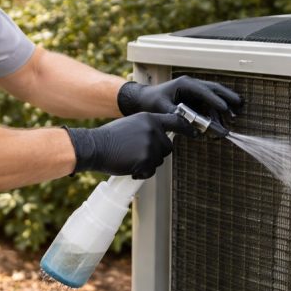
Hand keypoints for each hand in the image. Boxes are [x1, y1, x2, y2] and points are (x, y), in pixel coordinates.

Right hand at [65, 112, 192, 178]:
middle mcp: (152, 130)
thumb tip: (160, 136)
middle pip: (167, 147)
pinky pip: (150, 171)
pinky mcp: (145, 160)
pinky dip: (141, 173)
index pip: (175, 120)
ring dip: (148, 163)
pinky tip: (129, 166)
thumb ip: (147, 127)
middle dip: (157, 153)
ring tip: (130, 158)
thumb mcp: (132, 123)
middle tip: (139, 153)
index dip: (186, 128)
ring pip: (159, 160)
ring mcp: (150, 145)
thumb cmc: (110, 137)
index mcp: (149, 118)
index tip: (195, 133)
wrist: (95, 146)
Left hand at [117, 76, 242, 119]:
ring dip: (223, 109)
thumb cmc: (150, 101)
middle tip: (240, 106)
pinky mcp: (194, 101)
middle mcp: (193, 86)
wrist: (143, 100)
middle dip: (228, 97)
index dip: (215, 100)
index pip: (204, 90)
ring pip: (214, 99)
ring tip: (232, 118)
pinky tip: (220, 124)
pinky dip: (215, 115)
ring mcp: (195, 93)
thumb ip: (176, 117)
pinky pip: (208, 107)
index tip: (226, 108)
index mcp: (185, 83)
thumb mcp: (161, 108)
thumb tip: (190, 128)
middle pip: (215, 90)